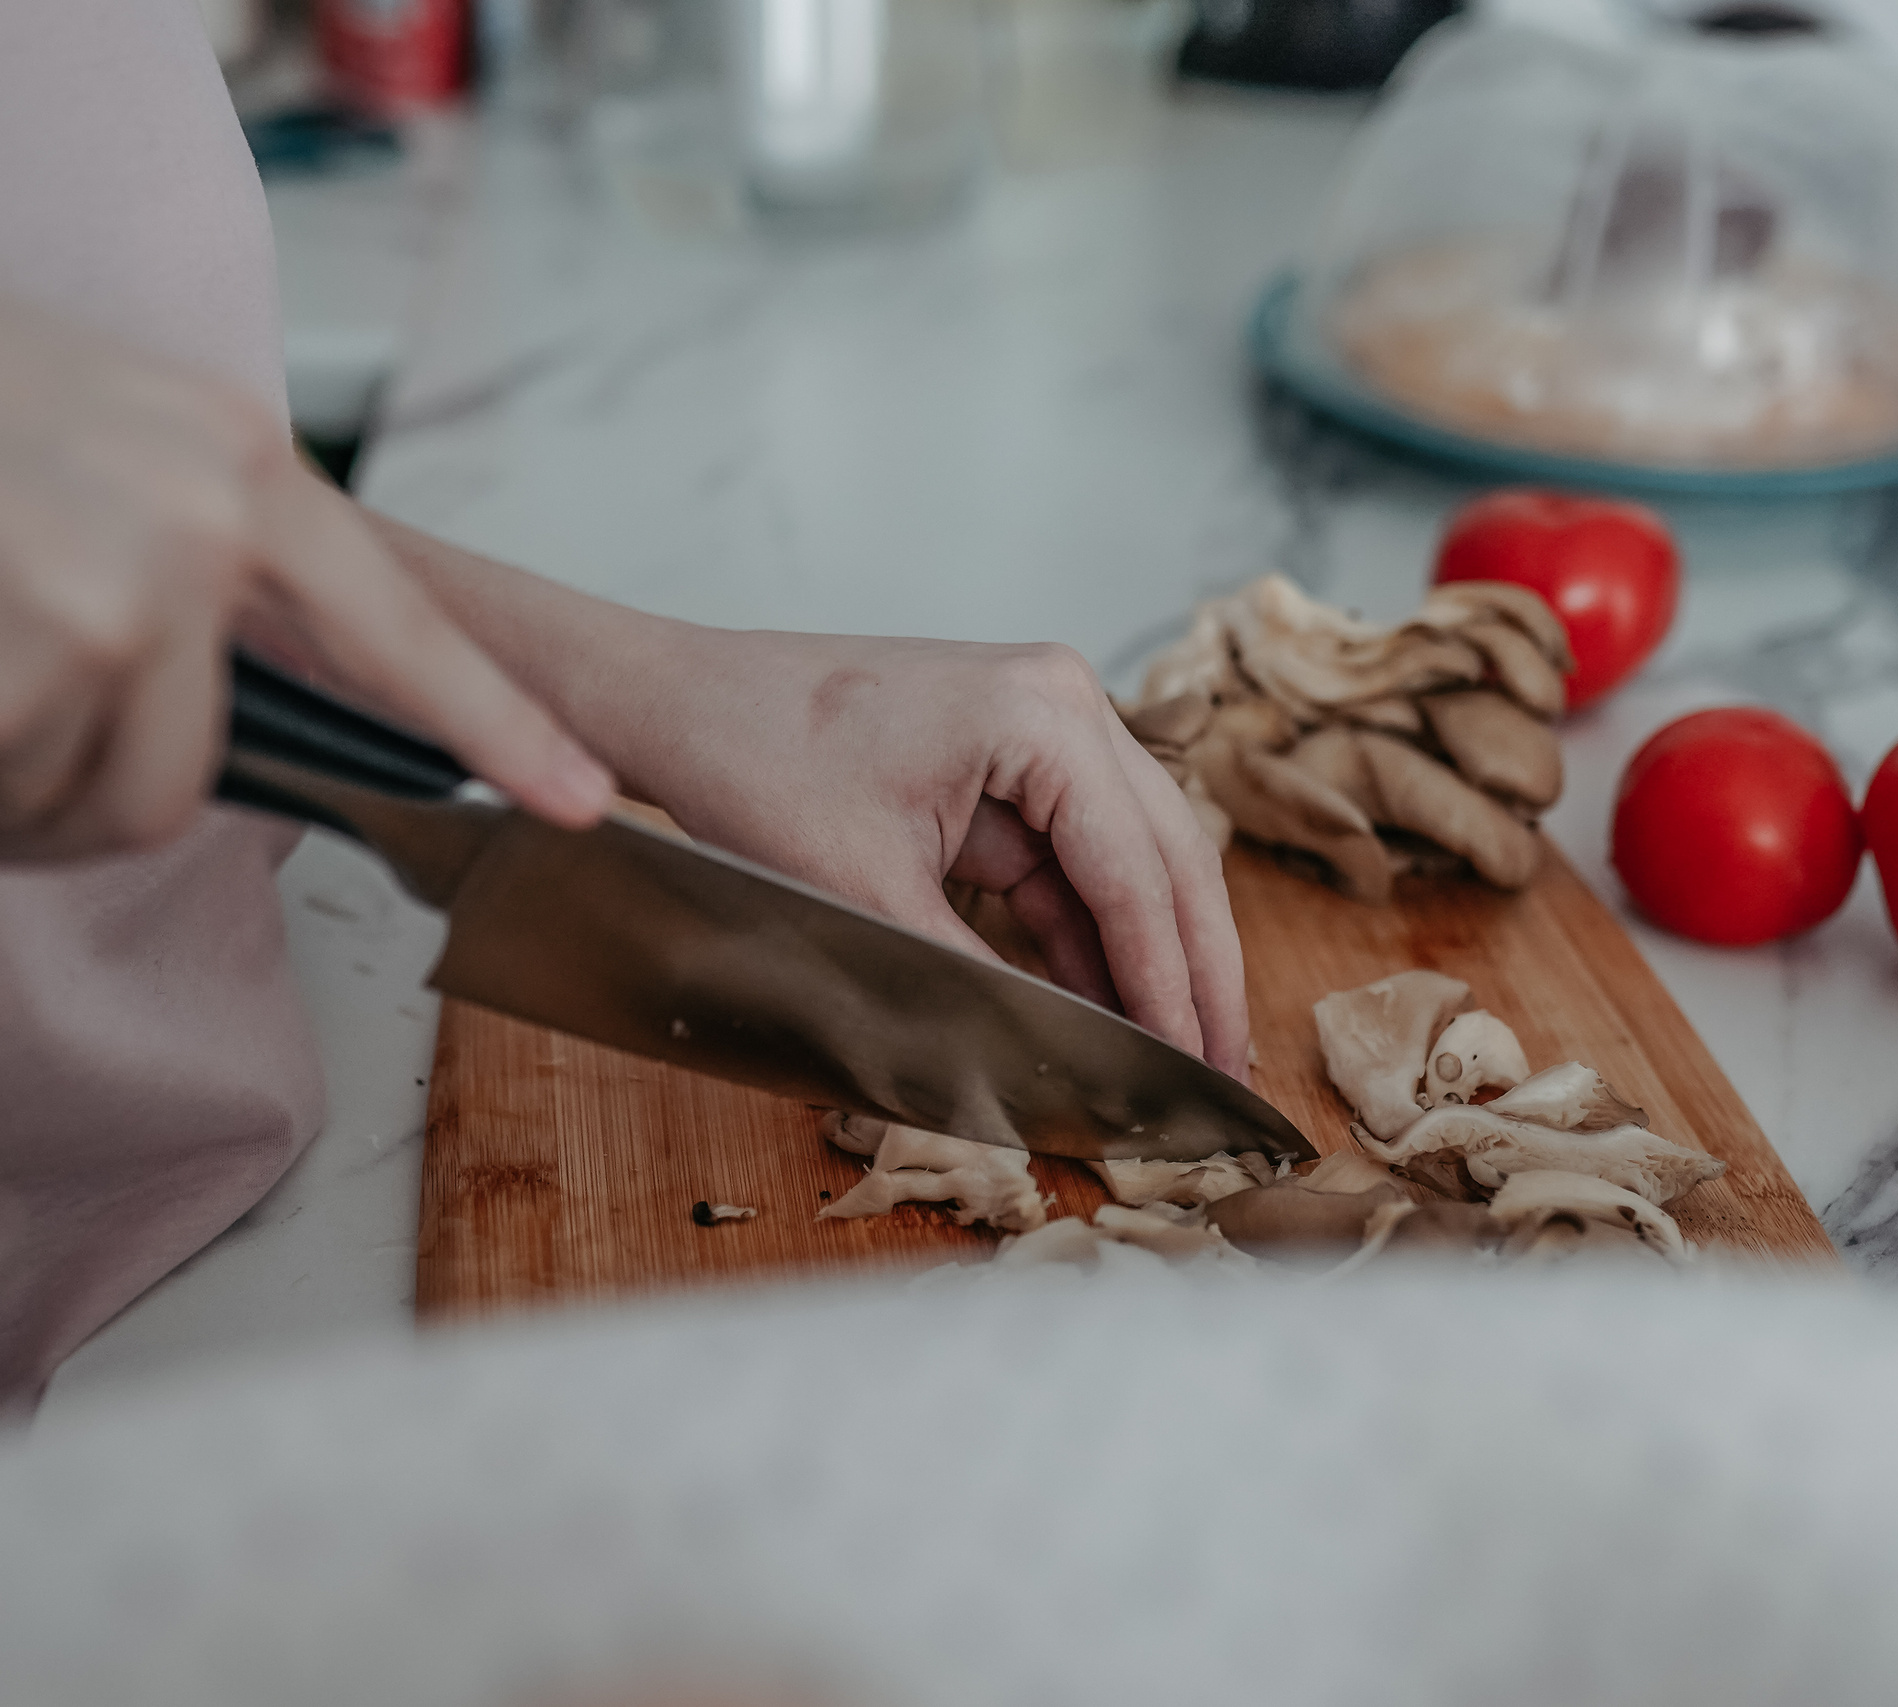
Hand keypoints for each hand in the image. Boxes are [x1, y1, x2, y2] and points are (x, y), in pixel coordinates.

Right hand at [0, 195, 610, 858]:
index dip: (494, 724)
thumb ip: (162, 542)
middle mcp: (196, 531)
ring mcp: (121, 607)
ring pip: (78, 809)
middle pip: (184, 776)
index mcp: (221, 458)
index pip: (398, 619)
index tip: (584, 796)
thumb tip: (191, 676)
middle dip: (60, 776)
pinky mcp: (26, 683)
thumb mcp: (59, 429)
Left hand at [604, 629, 1250, 1077]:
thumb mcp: (866, 897)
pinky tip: (1109, 1013)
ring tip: (1178, 1059)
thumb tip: (1050, 1072)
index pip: (1136, 874)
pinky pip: (1073, 865)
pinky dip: (1090, 940)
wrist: (676, 704)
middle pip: (1165, 859)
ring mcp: (1040, 729)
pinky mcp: (1008, 765)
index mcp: (1042, 714)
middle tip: (1221, 1077)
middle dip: (1192, 975)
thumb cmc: (752, 762)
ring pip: (1131, 865)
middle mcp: (1062, 704)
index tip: (1190, 1074)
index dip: (1171, 989)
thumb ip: (969, 986)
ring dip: (1149, 961)